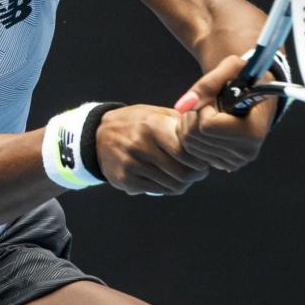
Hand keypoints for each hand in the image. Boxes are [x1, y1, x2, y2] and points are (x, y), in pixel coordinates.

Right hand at [94, 105, 211, 195]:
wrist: (97, 135)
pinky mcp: (125, 180)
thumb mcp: (155, 113)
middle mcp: (140, 145)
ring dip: (183, 184)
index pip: (185, 151)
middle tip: (198, 172)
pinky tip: (166, 180)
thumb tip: (207, 136)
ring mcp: (131, 165)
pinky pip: (157, 190)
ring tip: (183, 176)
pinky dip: (167, 188)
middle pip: (181, 172)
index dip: (199, 160)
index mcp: (151, 126)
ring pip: (171, 185)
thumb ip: (180, 123)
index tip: (203, 160)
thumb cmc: (135, 123)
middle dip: (196, 175)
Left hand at [172, 55, 275, 173]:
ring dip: (190, 124)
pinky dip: (192, 135)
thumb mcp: (232, 68)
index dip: (205, 108)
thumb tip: (182, 106)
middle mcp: (247, 152)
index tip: (216, 99)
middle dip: (194, 115)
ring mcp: (236, 161)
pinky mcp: (225, 164)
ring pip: (189, 146)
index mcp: (254, 131)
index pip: (207, 126)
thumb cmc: (246, 77)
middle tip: (208, 103)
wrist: (256, 93)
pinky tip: (205, 124)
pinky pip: (192, 152)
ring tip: (207, 111)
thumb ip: (207, 83)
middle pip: (195, 137)